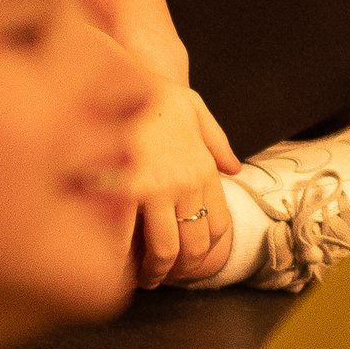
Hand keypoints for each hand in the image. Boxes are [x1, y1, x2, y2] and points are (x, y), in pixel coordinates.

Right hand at [131, 78, 240, 288]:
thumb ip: (216, 140)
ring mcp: (156, 188)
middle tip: (162, 279)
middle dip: (179, 270)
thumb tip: (235, 169)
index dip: (205, 252)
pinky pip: (127, 237)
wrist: (122, 69)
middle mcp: (185, 183)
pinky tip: (114, 264)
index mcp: (202, 168)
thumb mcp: (194, 106)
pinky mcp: (125, 187)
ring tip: (140, 279)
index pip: (217, 224)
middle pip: (192, 245)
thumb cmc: (152, 88)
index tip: (189, 262)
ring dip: (153, 271)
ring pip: (164, 248)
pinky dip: (122, 257)